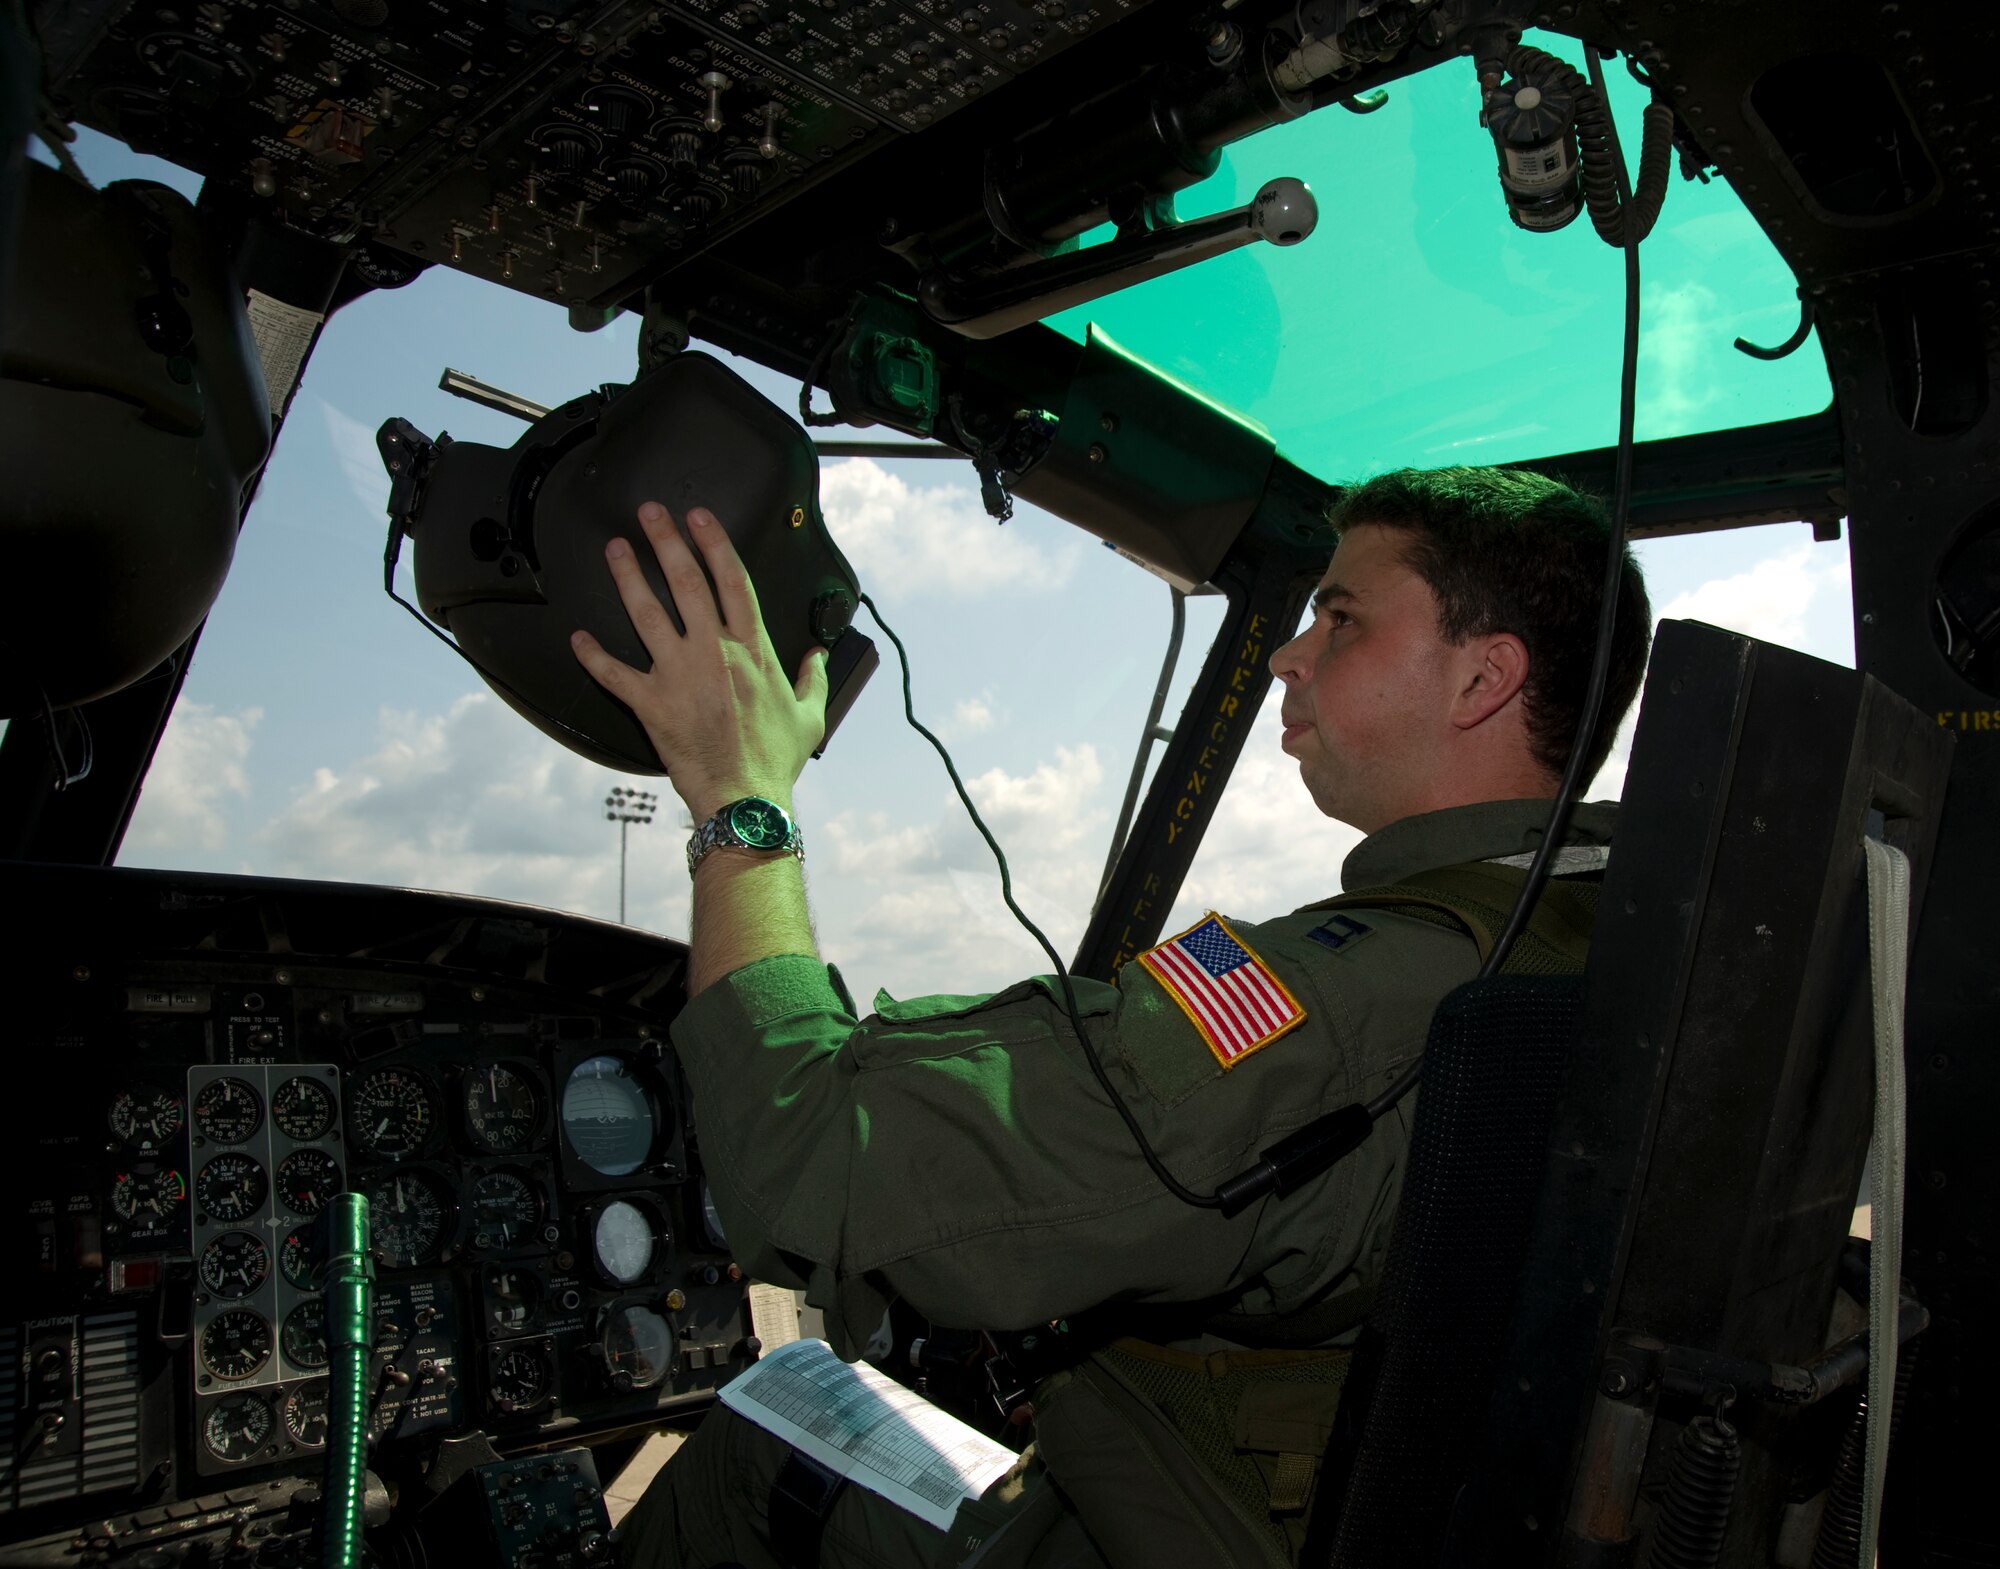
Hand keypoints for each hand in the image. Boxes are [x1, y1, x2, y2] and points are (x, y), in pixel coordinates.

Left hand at [570, 501, 827, 821]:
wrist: (746, 798)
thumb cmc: (775, 761)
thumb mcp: (810, 717)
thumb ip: (814, 680)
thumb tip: (820, 657)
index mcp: (753, 652)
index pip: (733, 583)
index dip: (715, 544)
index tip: (700, 518)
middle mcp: (715, 654)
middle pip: (687, 584)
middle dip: (666, 542)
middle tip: (649, 513)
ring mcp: (680, 676)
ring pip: (648, 615)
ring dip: (629, 578)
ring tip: (614, 550)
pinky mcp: (652, 704)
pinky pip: (615, 674)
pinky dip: (593, 656)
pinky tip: (578, 637)